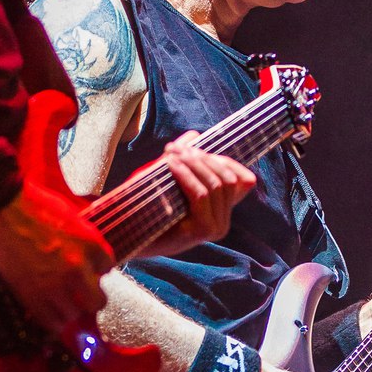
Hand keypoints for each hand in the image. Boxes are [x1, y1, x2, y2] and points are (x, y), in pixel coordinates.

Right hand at [0, 178, 111, 338]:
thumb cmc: (30, 206)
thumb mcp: (69, 217)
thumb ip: (81, 239)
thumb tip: (84, 253)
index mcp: (90, 244)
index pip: (108, 268)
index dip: (96, 271)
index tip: (88, 272)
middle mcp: (79, 268)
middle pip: (97, 301)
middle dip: (89, 300)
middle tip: (79, 297)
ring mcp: (56, 285)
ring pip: (74, 315)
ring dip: (68, 311)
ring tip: (59, 305)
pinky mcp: (33, 296)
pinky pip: (51, 322)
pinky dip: (51, 321)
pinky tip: (47, 313)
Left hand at [146, 131, 256, 256]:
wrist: (126, 236)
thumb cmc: (147, 208)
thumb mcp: (169, 179)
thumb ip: (184, 159)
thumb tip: (195, 135)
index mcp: (221, 211)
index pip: (244, 180)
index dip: (226, 159)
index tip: (195, 148)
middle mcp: (223, 222)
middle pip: (228, 179)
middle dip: (203, 157)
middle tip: (177, 148)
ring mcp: (214, 228)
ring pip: (215, 185)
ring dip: (193, 163)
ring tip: (172, 153)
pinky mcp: (201, 232)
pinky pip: (200, 195)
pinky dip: (186, 175)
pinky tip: (170, 164)